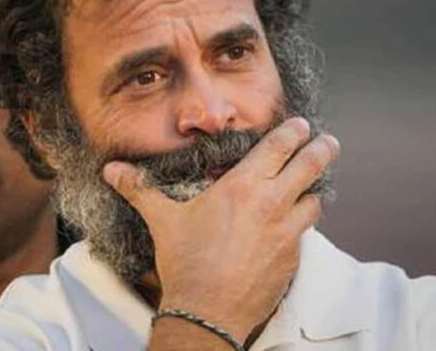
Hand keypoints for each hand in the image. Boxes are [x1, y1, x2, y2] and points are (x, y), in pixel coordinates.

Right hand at [103, 117, 339, 342]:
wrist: (207, 312)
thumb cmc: (186, 262)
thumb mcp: (162, 220)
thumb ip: (139, 189)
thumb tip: (111, 171)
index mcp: (243, 188)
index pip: (278, 148)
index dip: (294, 132)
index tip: (301, 125)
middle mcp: (272, 205)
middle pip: (311, 167)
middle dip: (323, 149)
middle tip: (327, 142)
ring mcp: (286, 234)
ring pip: (315, 202)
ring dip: (313, 190)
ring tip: (310, 184)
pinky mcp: (292, 260)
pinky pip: (305, 233)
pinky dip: (302, 222)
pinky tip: (291, 225)